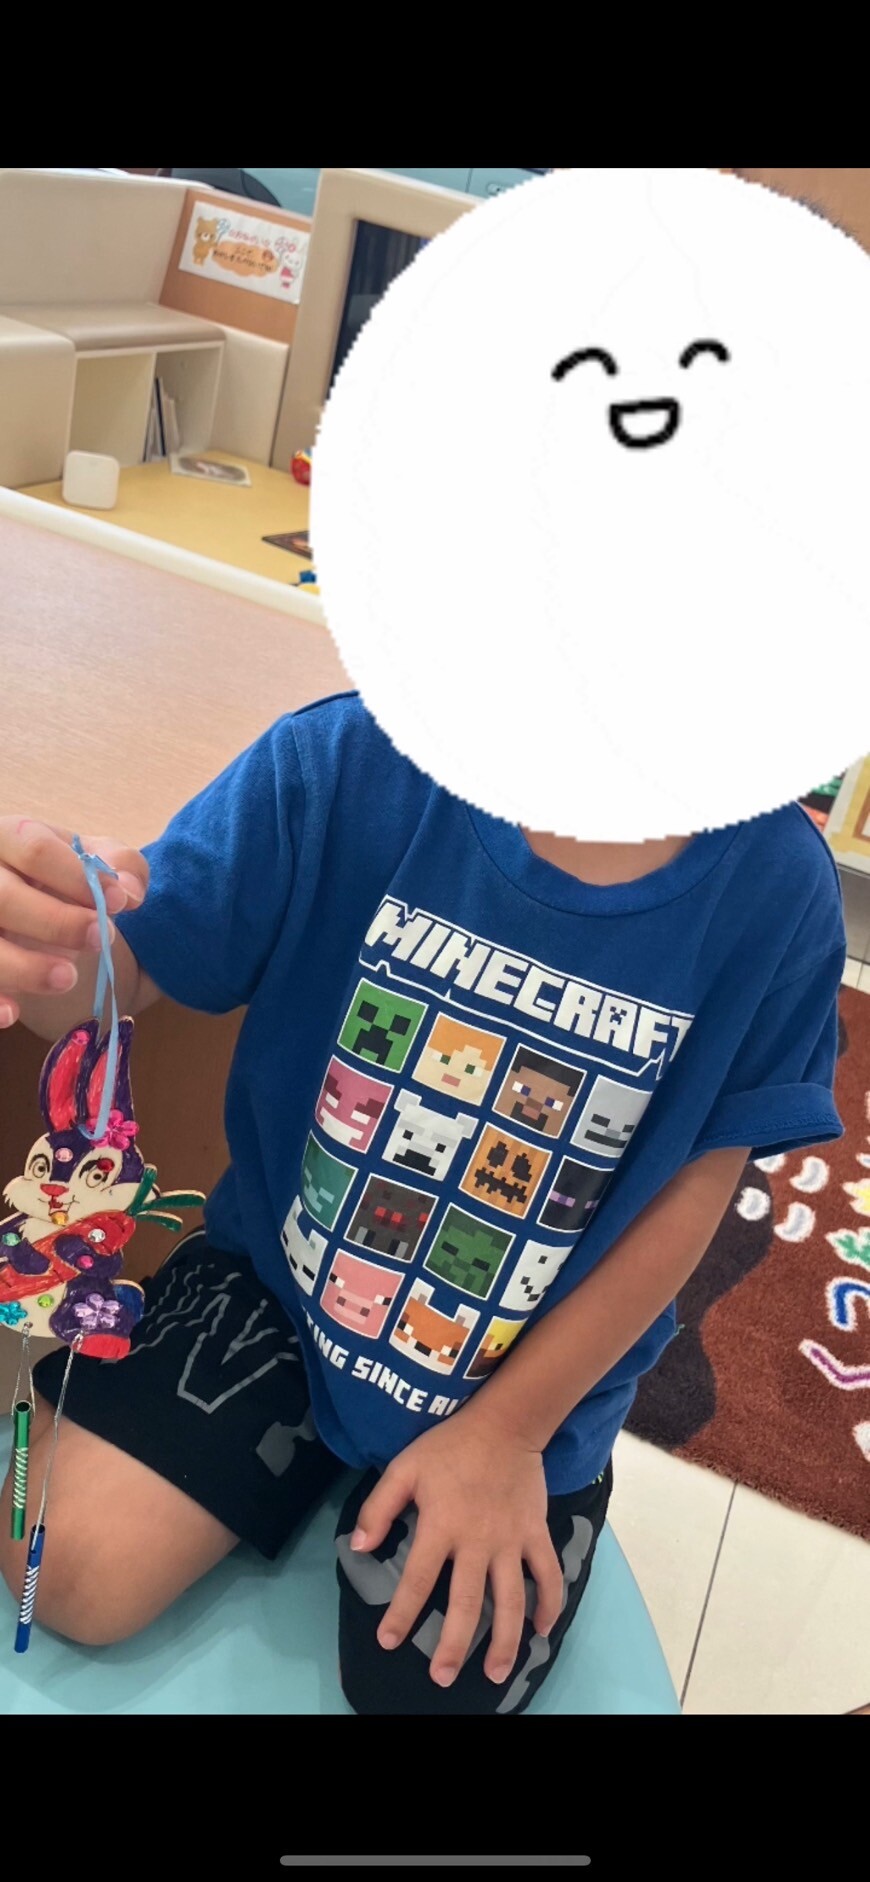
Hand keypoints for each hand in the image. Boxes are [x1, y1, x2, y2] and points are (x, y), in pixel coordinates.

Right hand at [0, 817, 147, 1025]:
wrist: (26, 895)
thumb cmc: (56, 872)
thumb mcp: (88, 857)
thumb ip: (119, 863)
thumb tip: (130, 892)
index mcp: (6, 837)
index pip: (33, 849)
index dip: (77, 877)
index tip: (119, 902)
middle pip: (4, 897)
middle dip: (57, 922)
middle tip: (100, 939)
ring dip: (25, 967)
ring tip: (68, 979)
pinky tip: (13, 1013)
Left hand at [350, 1410, 563, 1688]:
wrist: (505, 1423)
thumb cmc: (449, 1446)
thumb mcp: (404, 1468)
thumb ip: (379, 1507)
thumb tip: (358, 1547)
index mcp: (441, 1526)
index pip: (418, 1580)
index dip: (402, 1613)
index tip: (389, 1641)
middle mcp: (477, 1541)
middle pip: (467, 1603)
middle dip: (454, 1645)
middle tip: (442, 1677)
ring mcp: (511, 1541)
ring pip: (511, 1600)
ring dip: (505, 1641)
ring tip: (494, 1674)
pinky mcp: (536, 1533)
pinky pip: (548, 1575)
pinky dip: (549, 1604)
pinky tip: (542, 1630)